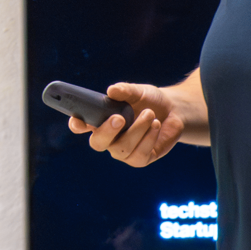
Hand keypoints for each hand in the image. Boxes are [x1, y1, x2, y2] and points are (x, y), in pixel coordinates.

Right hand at [68, 82, 186, 166]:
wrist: (174, 110)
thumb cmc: (149, 100)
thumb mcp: (138, 92)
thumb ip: (125, 90)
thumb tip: (112, 90)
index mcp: (101, 120)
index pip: (81, 125)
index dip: (76, 124)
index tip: (78, 119)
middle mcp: (109, 138)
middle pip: (97, 142)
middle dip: (107, 131)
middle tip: (120, 118)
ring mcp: (123, 151)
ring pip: (122, 148)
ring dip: (138, 129)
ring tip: (150, 113)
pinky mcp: (140, 159)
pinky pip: (139, 155)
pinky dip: (149, 137)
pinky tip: (156, 125)